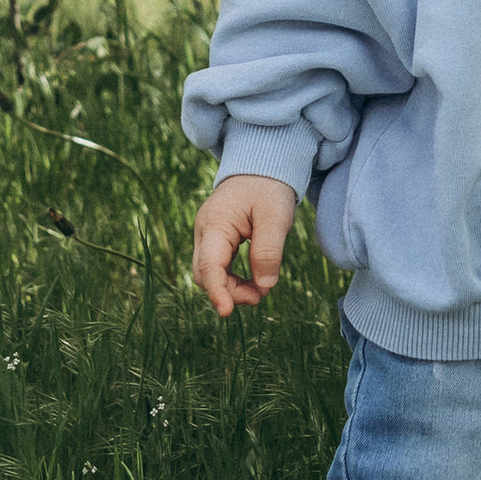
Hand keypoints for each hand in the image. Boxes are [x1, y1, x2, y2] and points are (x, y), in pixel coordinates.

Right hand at [193, 174, 297, 314]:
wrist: (261, 168)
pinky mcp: (215, 239)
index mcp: (215, 222)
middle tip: (259, 298)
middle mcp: (204, 230)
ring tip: (259, 292)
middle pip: (205, 273)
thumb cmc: (269, 188)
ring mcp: (207, 235)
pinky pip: (216, 266)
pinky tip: (252, 282)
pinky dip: (231, 278)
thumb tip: (264, 286)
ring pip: (209, 272)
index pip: (209, 264)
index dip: (217, 291)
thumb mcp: (276, 217)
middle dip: (228, 292)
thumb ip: (269, 251)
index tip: (227, 312)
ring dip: (231, 287)